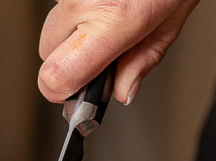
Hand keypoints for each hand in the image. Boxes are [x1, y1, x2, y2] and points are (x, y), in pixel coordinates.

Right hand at [38, 0, 198, 103]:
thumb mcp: (168, 26)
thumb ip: (141, 64)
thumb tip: (121, 92)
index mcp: (112, 22)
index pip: (56, 75)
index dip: (60, 92)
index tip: (74, 95)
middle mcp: (84, 2)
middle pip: (46, 54)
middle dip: (67, 61)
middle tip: (96, 57)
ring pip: (51, 27)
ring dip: (71, 33)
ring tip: (105, 20)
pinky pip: (60, 4)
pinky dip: (76, 10)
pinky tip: (102, 3)